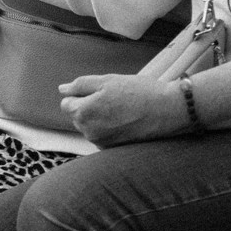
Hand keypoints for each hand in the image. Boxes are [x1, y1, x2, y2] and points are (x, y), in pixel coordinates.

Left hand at [61, 73, 186, 147]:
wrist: (168, 110)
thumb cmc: (139, 92)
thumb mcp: (108, 81)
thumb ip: (81, 85)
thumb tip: (62, 90)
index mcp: (83, 112)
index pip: (67, 104)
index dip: (82, 95)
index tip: (101, 92)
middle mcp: (88, 132)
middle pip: (79, 116)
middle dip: (90, 107)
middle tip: (116, 99)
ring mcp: (101, 143)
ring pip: (92, 126)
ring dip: (101, 118)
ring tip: (124, 110)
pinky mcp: (114, 149)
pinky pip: (104, 136)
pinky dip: (111, 129)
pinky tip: (127, 121)